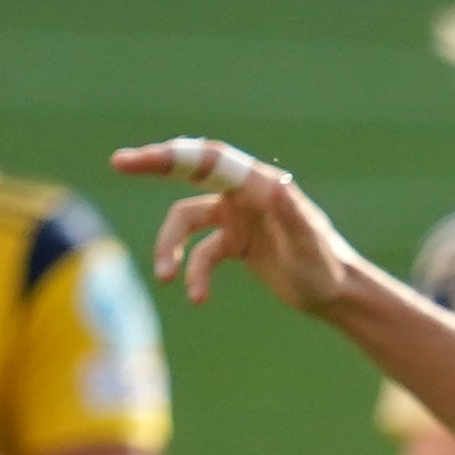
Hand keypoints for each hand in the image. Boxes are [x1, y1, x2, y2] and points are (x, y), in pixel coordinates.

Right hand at [119, 137, 381, 320]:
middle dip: (153, 166)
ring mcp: (237, 217)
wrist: (336, 295)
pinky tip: (198, 299)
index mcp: (260, 184)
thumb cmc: (328, 267)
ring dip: (170, 248)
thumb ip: (294, 216)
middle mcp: (244, 193)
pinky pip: (201, 254)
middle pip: (189, 171)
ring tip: (164, 277)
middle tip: (117, 162)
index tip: (137, 159)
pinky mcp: (234, 243)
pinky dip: (195, 275)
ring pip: (185, 221)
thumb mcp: (310, 245)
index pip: (209, 160)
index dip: (172, 156)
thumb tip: (280, 187)